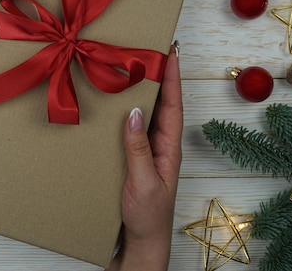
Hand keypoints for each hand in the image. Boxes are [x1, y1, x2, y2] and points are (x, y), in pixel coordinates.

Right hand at [108, 43, 182, 270]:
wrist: (141, 242)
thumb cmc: (147, 216)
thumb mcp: (143, 182)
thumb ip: (138, 148)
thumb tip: (134, 113)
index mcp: (169, 148)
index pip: (173, 105)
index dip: (173, 77)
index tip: (170, 52)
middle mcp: (161, 144)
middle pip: (163, 103)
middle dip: (160, 75)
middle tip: (151, 49)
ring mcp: (149, 150)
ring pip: (148, 113)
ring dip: (144, 90)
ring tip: (135, 66)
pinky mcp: (135, 158)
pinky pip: (133, 128)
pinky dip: (128, 110)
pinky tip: (118, 103)